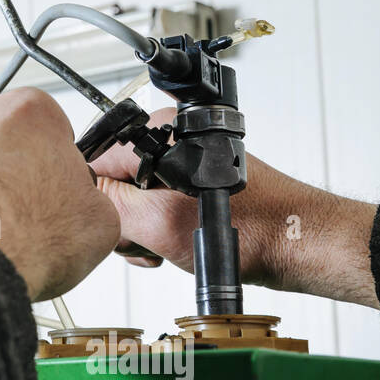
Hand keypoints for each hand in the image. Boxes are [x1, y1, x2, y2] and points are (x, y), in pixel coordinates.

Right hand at [91, 107, 378, 306]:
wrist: (300, 245)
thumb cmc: (253, 231)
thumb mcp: (159, 224)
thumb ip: (109, 206)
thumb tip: (78, 198)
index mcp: (160, 133)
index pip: (96, 162)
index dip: (99, 202)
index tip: (118, 228)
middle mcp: (172, 140)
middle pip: (114, 182)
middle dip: (124, 221)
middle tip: (149, 242)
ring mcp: (185, 162)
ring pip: (135, 200)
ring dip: (143, 231)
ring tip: (168, 247)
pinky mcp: (196, 183)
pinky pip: (157, 206)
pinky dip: (161, 231)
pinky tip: (178, 246)